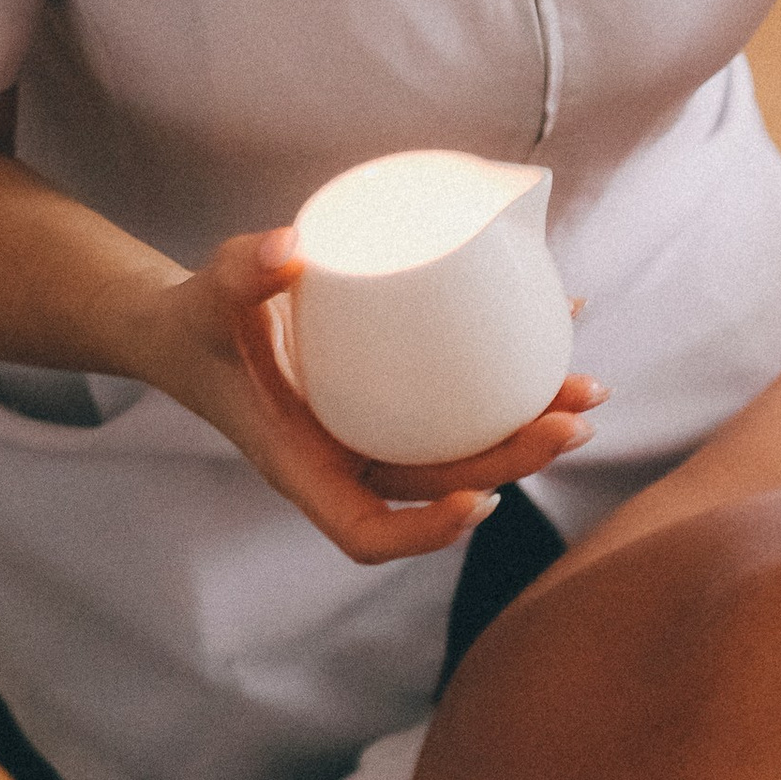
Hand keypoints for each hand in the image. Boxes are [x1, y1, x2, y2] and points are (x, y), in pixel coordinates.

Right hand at [127, 228, 604, 565]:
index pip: (368, 531)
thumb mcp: (208, 297)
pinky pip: (465, 402)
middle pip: (447, 489)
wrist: (194, 328)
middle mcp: (351, 461)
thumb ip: (241, 274)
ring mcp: (381, 435)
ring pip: (468, 450)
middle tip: (572, 423)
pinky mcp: (400, 402)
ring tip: (586, 390)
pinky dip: (512, 373)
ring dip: (532, 428)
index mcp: (303, 467)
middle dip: (516, 464)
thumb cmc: (200, 324)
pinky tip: (560, 323)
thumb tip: (288, 246)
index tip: (481, 502)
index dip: (429, 533)